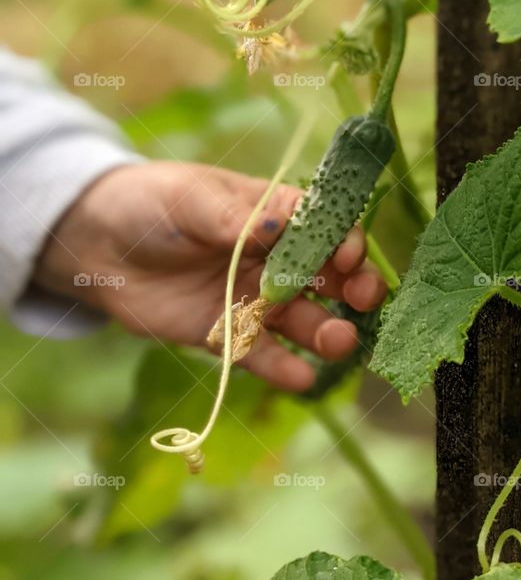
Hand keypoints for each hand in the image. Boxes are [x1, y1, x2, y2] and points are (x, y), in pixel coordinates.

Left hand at [34, 161, 386, 390]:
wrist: (96, 245)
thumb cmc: (150, 204)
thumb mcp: (191, 199)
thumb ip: (236, 216)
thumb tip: (284, 222)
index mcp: (274, 215)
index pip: (325, 227)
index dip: (344, 240)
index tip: (348, 255)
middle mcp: (274, 259)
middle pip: (328, 277)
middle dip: (354, 288)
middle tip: (365, 301)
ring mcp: (253, 299)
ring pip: (302, 320)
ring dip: (326, 332)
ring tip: (339, 343)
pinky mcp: (226, 335)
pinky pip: (261, 356)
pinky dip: (282, 369)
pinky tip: (301, 379)